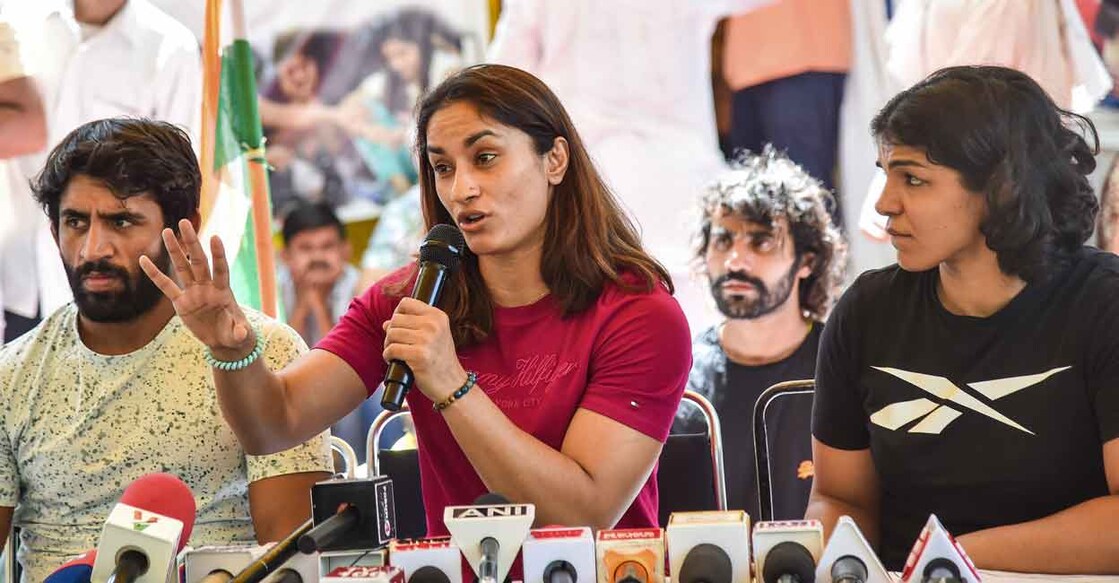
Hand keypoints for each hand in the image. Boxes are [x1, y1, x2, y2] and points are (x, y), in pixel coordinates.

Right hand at [139, 219, 253, 359]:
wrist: (223, 339)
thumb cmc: (234, 333)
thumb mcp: (238, 335)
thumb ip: (239, 333)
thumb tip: (241, 334)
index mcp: (223, 291)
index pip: (221, 269)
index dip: (218, 255)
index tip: (215, 237)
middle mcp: (207, 287)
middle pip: (198, 261)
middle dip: (192, 242)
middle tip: (184, 222)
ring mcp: (193, 293)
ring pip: (182, 267)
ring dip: (174, 250)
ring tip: (166, 231)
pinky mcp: (181, 302)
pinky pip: (165, 286)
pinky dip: (155, 274)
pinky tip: (144, 260)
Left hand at [381, 297, 466, 401]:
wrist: (452, 384)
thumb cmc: (440, 360)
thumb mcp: (434, 335)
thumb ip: (413, 325)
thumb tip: (386, 323)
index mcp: (438, 316)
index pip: (406, 303)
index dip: (398, 314)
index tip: (400, 327)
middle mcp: (433, 325)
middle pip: (396, 319)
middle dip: (391, 332)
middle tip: (397, 343)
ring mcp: (427, 340)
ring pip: (391, 334)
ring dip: (388, 345)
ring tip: (396, 353)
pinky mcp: (419, 355)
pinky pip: (391, 349)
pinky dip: (388, 356)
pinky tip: (394, 360)